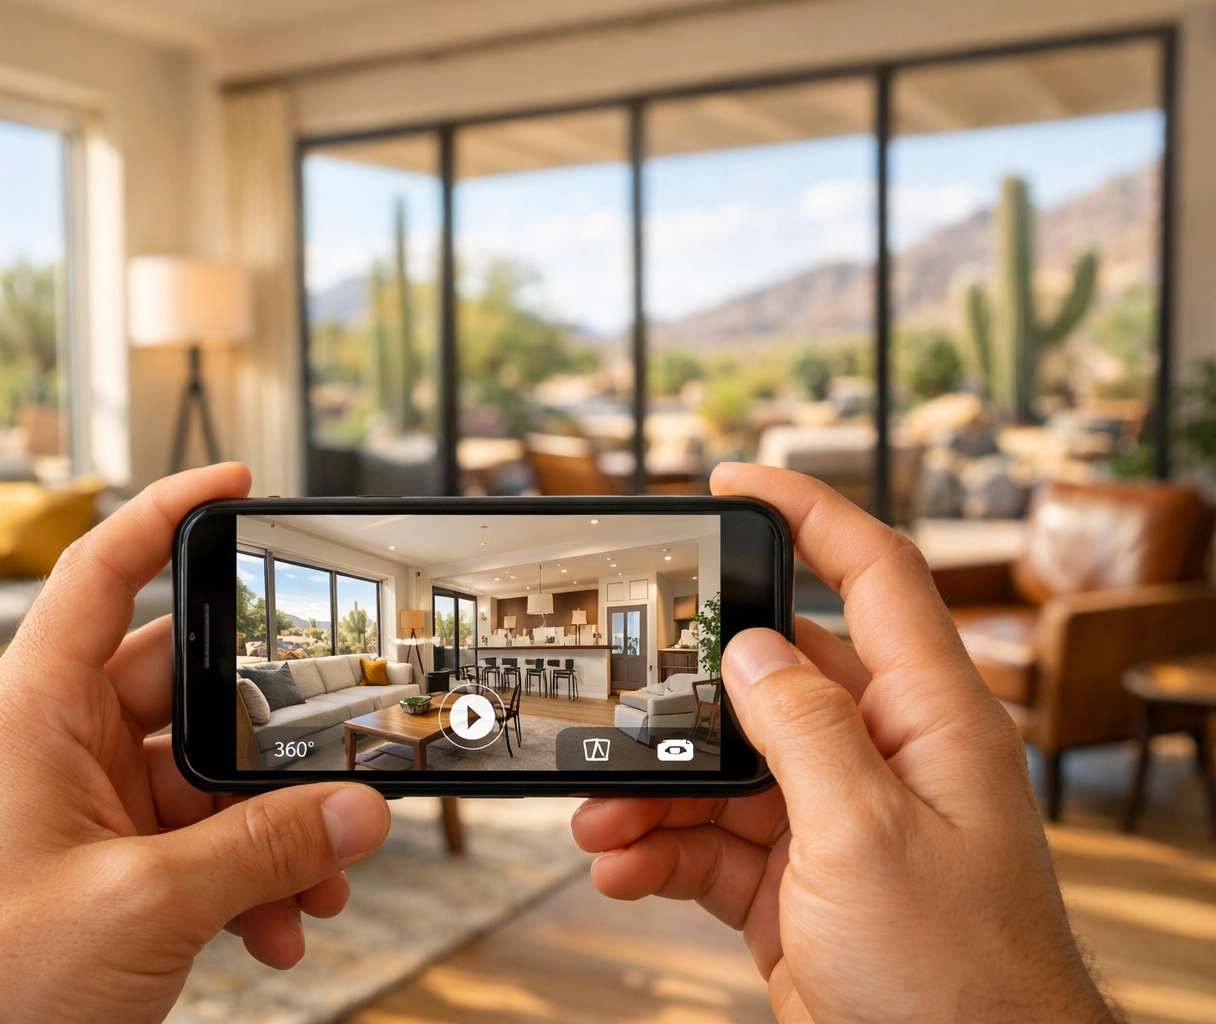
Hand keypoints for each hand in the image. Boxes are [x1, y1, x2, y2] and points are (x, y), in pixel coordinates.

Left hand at [0, 464, 390, 1023]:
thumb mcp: (144, 904)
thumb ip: (263, 851)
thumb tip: (358, 812)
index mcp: (35, 712)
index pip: (103, 571)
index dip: (169, 513)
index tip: (237, 483)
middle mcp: (57, 746)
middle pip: (188, 692)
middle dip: (271, 740)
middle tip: (339, 764)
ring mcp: (79, 811)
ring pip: (201, 784)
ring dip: (268, 830)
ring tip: (320, 881)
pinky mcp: (100, 870)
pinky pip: (192, 846)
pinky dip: (244, 879)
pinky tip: (278, 927)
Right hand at [571, 464, 1112, 1022]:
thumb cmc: (958, 984)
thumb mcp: (868, 839)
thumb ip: (806, 731)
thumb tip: (756, 650)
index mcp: (930, 722)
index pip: (878, 576)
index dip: (812, 513)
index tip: (736, 481)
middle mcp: (883, 761)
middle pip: (770, 679)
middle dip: (685, 690)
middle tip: (618, 690)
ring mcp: (834, 825)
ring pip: (725, 767)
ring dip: (654, 787)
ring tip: (602, 816)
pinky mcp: (792, 885)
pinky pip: (709, 842)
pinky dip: (658, 850)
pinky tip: (623, 866)